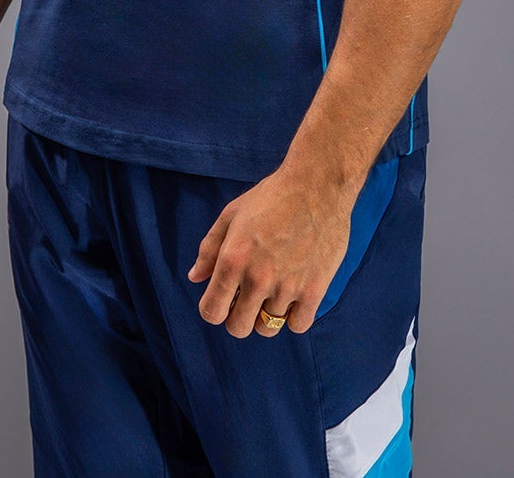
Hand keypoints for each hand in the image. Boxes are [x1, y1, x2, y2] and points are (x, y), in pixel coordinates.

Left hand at [187, 166, 355, 337]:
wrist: (318, 184)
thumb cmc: (272, 195)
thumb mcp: (232, 214)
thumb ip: (210, 248)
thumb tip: (196, 277)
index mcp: (232, 259)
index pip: (211, 312)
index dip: (213, 309)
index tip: (223, 300)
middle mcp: (257, 278)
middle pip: (238, 327)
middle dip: (237, 316)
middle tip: (247, 297)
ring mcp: (287, 287)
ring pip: (267, 328)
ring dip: (266, 314)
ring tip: (272, 292)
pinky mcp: (315, 289)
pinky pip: (298, 325)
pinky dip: (294, 316)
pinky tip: (294, 296)